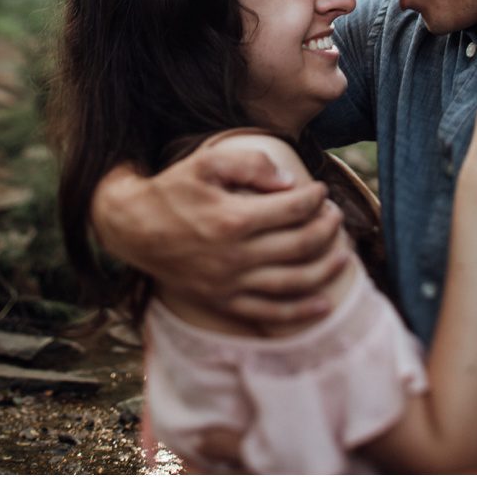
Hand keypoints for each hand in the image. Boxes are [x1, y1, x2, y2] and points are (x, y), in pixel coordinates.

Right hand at [90, 143, 347, 322]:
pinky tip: (324, 304)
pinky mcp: (223, 302)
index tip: (320, 190)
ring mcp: (230, 284)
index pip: (293, 209)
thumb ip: (250, 164)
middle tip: (335, 216)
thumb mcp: (205, 162)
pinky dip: (302, 311)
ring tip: (343, 254)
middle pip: (301, 245)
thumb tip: (290, 182)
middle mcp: (235, 256)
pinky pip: (270, 314)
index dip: (315, 198)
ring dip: (326, 268)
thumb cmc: (172, 191)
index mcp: (233, 219)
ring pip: (294, 282)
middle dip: (327, 228)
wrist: (133, 229)